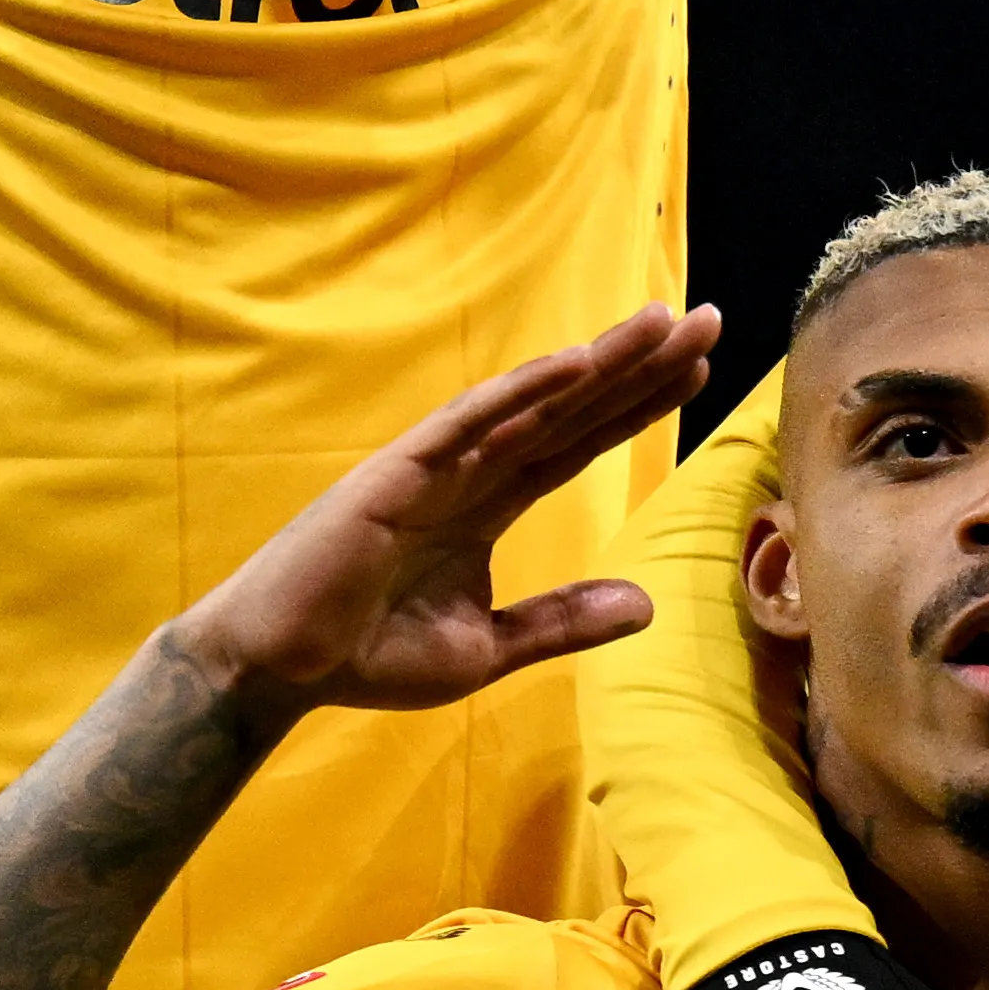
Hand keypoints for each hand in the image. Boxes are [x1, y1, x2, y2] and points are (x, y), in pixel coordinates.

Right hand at [169, 306, 718, 721]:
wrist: (280, 670)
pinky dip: (522, 389)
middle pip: (570, 409)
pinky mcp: (398, 471)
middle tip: (708, 320)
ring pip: (532, 401)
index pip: (576, 444)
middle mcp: (469, 471)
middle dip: (639, 366)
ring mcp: (435, 464)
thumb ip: (560, 621)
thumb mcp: (488, 647)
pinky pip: (470, 422)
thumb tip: (646, 605)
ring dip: (600, 362)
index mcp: (487, 506)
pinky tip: (577, 362)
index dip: (636, 406)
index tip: (697, 371)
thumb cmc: (368, 656)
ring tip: (663, 322)